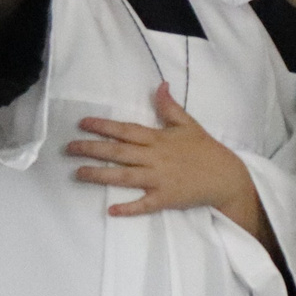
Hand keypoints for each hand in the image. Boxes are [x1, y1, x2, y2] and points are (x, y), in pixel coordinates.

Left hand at [67, 86, 251, 218]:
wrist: (226, 177)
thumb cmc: (205, 150)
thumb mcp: (188, 124)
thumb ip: (169, 107)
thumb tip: (160, 85)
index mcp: (159, 139)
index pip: (126, 131)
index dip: (103, 126)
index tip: (82, 124)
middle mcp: (155, 158)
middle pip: (119, 152)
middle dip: (92, 149)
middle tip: (69, 148)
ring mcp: (159, 180)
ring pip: (124, 177)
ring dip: (100, 175)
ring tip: (78, 173)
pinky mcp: (166, 199)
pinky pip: (144, 205)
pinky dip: (129, 208)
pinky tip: (111, 210)